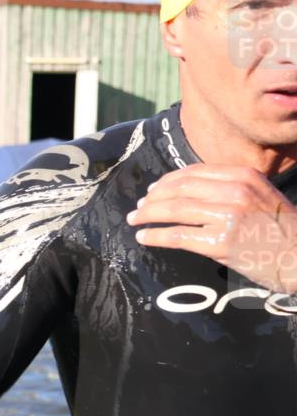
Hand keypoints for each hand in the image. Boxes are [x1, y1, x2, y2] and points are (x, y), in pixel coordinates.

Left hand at [129, 164, 296, 293]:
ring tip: (135, 220)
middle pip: (179, 189)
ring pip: (174, 210)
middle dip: (153, 198)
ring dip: (148, 215)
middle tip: (138, 207)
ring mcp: (228, 216)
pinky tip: (144, 237)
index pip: (193, 173)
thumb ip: (230, 189)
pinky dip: (156, 236)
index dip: (167, 181)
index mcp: (243, 176)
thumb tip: (186, 192)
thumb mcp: (260, 196)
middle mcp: (235, 191)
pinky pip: (178, 236)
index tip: (152, 190)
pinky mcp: (221, 242)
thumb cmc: (281, 230)